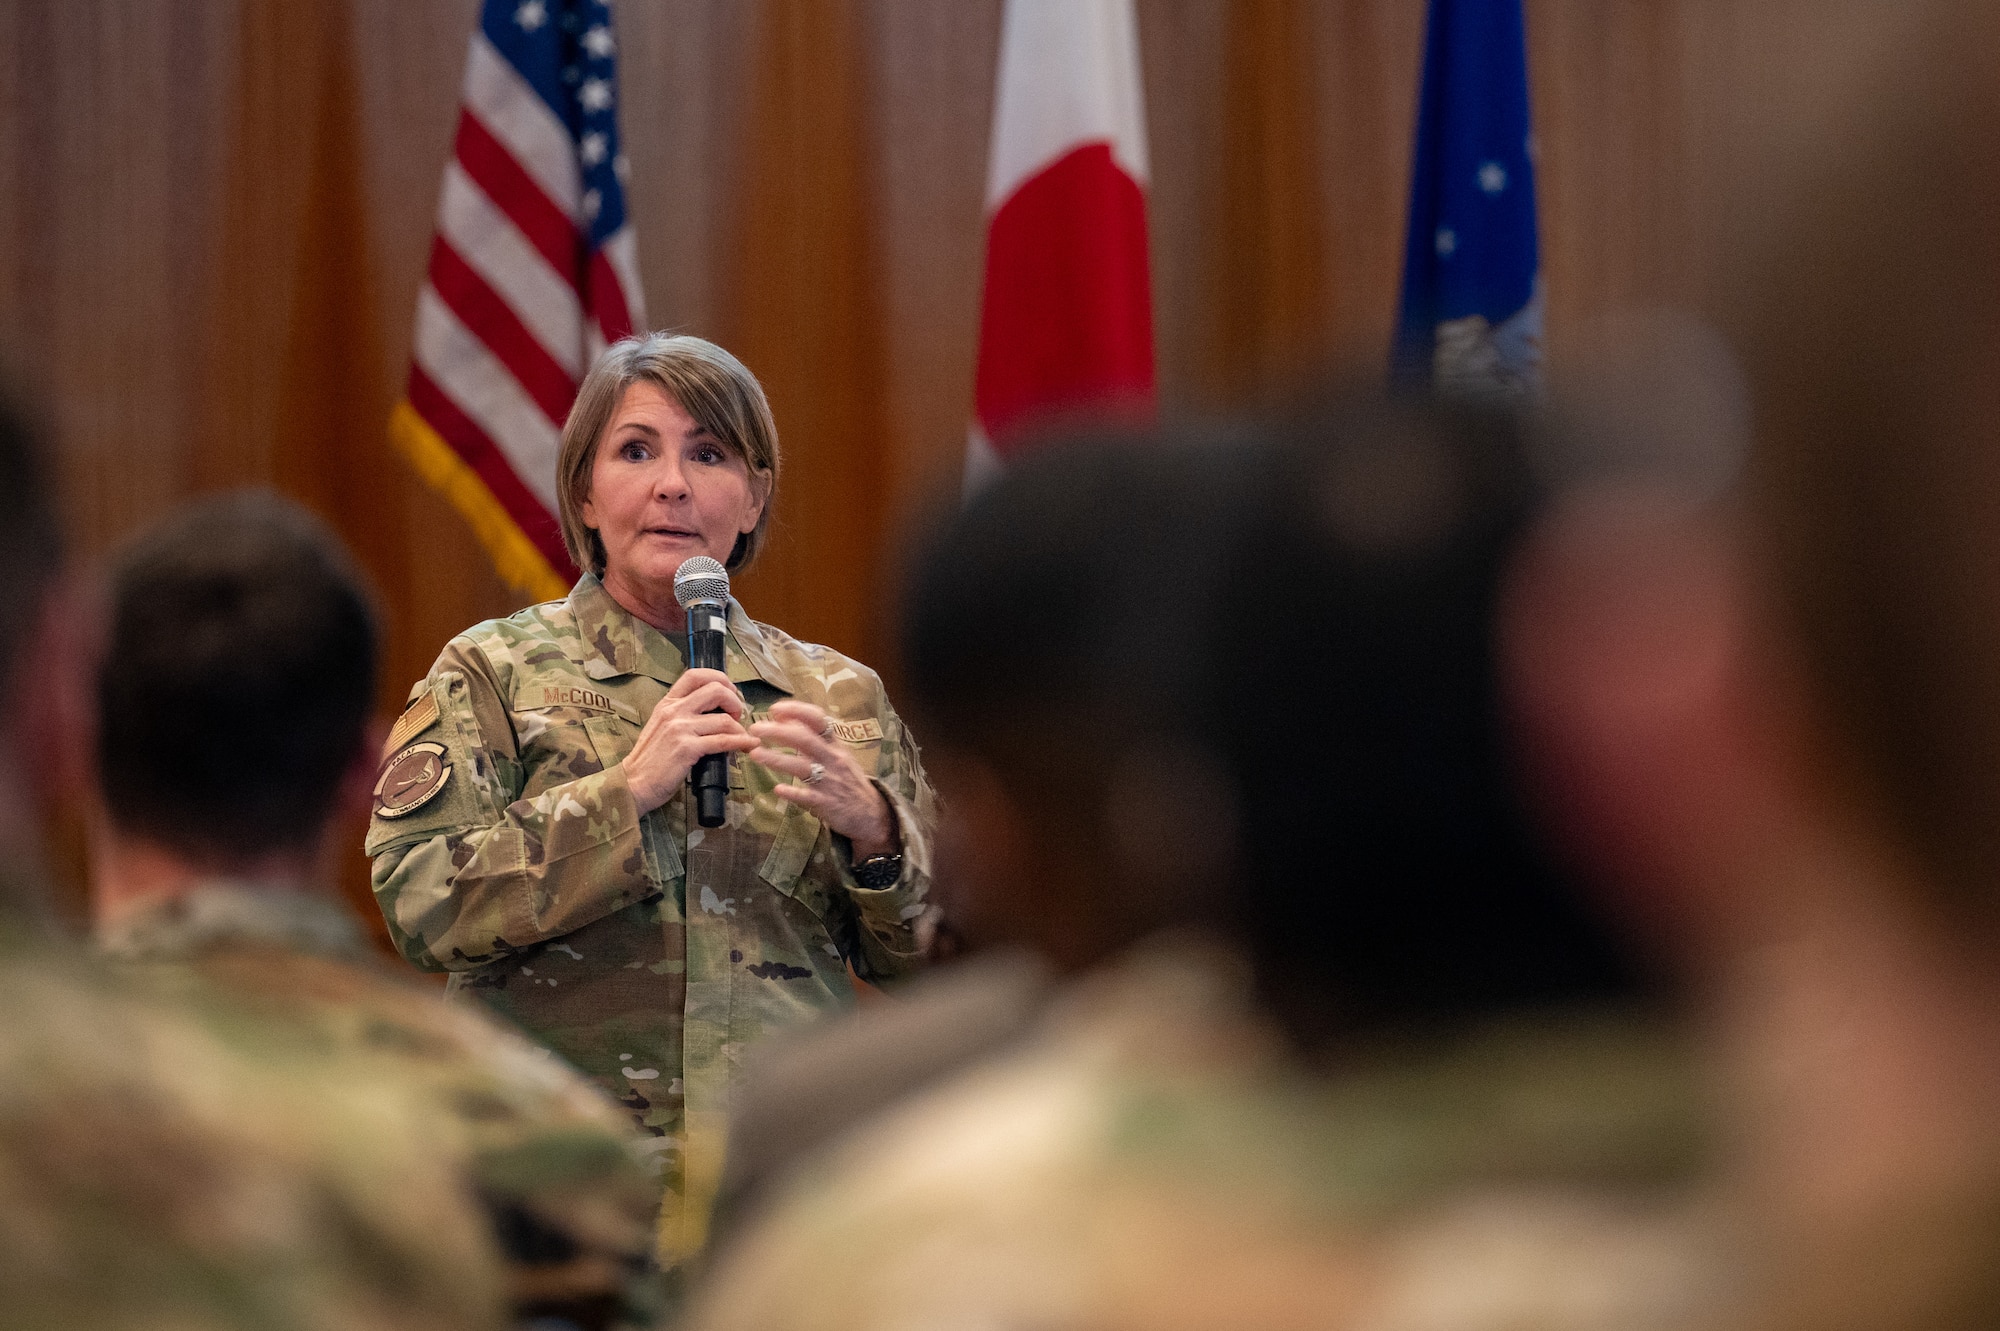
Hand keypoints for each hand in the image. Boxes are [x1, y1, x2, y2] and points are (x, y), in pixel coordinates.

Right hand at [621, 668, 758, 813]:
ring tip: (742, 737)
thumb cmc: (650, 758)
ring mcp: (680, 729)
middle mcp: (674, 711)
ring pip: (724, 719)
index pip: (695, 675)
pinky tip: (748, 745)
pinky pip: (723, 741)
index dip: (719, 678)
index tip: (730, 692)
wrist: (633, 783)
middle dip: (734, 701)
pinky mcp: (688, 749)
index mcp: (667, 703)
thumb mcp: (660, 726)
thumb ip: (681, 714)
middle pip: (716, 690)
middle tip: (737, 716)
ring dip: (740, 728)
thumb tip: (712, 709)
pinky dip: (741, 742)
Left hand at [748, 701, 895, 854]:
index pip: (819, 720)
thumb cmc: (847, 779)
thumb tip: (785, 718)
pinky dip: (792, 792)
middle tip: (755, 728)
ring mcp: (830, 781)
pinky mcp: (827, 803)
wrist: (870, 812)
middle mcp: (833, 759)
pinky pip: (808, 796)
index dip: (797, 711)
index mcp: (835, 744)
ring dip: (777, 759)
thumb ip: (813, 738)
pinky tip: (777, 788)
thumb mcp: (836, 754)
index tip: (775, 709)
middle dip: (778, 732)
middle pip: (805, 739)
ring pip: (802, 767)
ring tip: (755, 753)